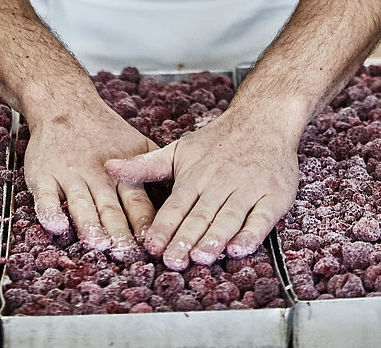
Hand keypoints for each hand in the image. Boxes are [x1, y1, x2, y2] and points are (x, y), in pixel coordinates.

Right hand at [23, 99, 159, 258]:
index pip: (137, 203)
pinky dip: (50, 211)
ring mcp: (70, 177)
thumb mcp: (136, 143)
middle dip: (119, 233)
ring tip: (98, 243)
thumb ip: (153, 168)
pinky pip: (46, 196)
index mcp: (122, 174)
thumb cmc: (104, 130)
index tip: (153, 246)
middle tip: (127, 255)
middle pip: (111, 209)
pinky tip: (57, 226)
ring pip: (81, 204)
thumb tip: (179, 192)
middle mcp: (98, 177)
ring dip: (90, 224)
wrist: (66, 104)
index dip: (145, 225)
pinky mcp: (44, 176)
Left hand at [105, 104, 298, 269]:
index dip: (164, 226)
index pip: (176, 204)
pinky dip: (251, 234)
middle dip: (186, 238)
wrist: (263, 119)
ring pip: (229, 217)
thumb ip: (146, 166)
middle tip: (173, 260)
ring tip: (201, 255)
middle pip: (201, 214)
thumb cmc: (218, 141)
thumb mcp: (179, 150)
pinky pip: (261, 218)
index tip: (152, 245)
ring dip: (215, 237)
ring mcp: (248, 188)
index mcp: (195, 174)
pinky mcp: (272, 196)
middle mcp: (220, 181)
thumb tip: (108, 167)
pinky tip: (239, 248)